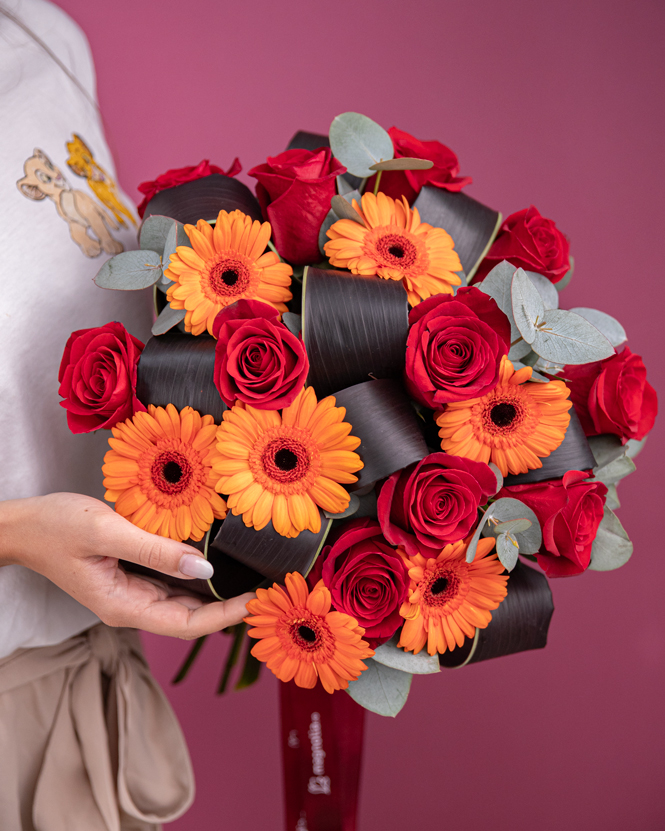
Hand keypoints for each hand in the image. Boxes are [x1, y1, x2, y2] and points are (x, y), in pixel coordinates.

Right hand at [0, 492, 254, 638]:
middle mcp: (132, 605)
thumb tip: (203, 564)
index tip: (258, 599)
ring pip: (184, 600)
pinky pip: (171, 582)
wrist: (23, 526)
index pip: (188, 623)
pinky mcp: (131, 576)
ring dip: (216, 590)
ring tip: (251, 573)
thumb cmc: (56, 527)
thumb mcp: (107, 532)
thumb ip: (155, 550)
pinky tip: (216, 558)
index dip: (226, 615)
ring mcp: (132, 592)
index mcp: (124, 605)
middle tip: (267, 586)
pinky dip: (196, 573)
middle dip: (229, 605)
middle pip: (191, 616)